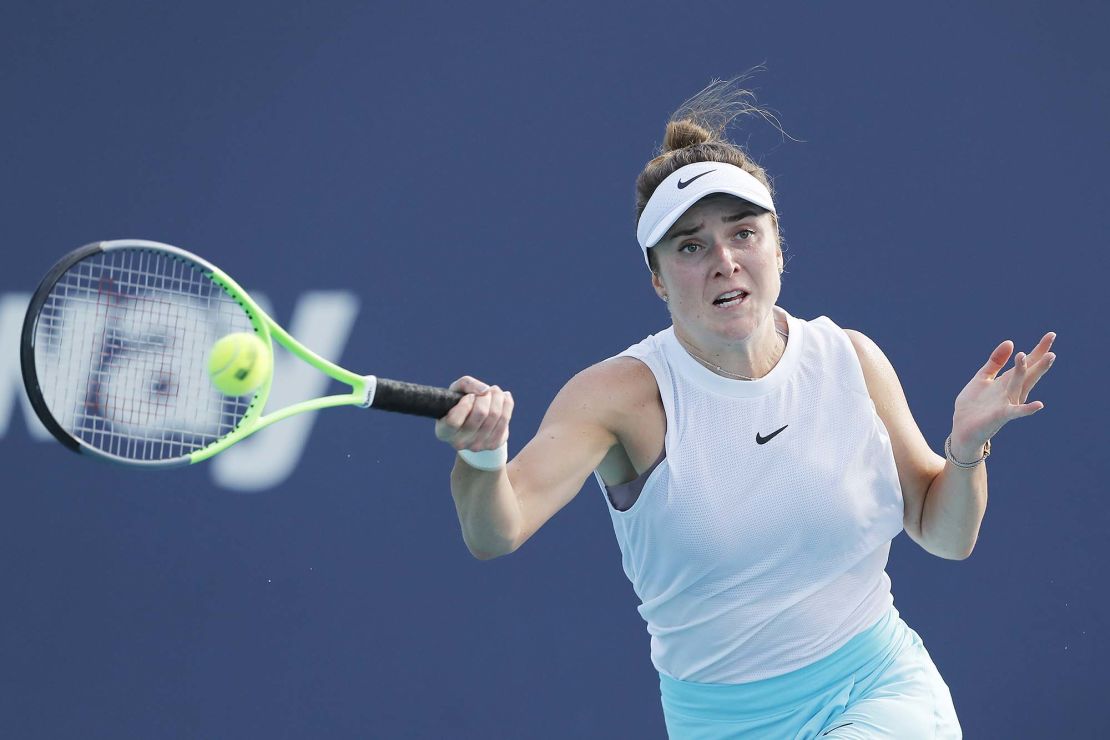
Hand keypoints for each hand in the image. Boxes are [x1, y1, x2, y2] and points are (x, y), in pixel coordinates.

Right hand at [435, 376, 513, 452]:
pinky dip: (506, 403)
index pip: (454, 420)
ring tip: (494, 391)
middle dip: (485, 396)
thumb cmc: (461, 404)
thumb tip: (485, 390)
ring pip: (495, 415)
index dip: (465, 404)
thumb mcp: (457, 390)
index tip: (469, 397)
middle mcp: (459, 443)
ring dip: (497, 396)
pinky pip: (505, 419)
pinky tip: (502, 398)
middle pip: (480, 414)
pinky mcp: (494, 444)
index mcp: (444, 431)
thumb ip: (467, 384)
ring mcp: (477, 446)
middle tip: (485, 391)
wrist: (474, 424)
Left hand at [951, 332, 1055, 454]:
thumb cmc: (974, 405)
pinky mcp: (1000, 416)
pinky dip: (1027, 409)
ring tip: (1024, 355)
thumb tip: (1010, 342)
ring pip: (1017, 385)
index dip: (1038, 349)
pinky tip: (1039, 404)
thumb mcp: (983, 377)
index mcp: (1007, 381)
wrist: (962, 428)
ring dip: (1022, 371)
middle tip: (1051, 348)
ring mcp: (1007, 403)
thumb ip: (995, 361)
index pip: (1027, 363)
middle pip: (1028, 373)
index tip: (1051, 335)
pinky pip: (1015, 412)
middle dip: (1038, 361)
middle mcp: (1011, 392)